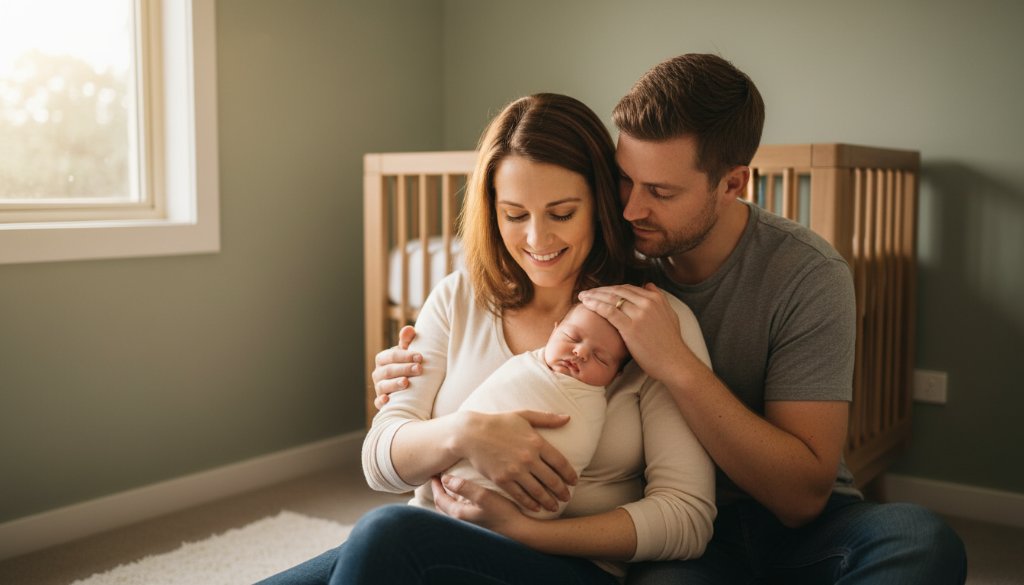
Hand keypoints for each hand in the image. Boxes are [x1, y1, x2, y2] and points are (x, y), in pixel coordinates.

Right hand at [372, 326, 421, 408]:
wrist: (410, 385)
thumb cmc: (409, 364)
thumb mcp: (409, 352)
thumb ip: (408, 340)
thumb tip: (408, 329)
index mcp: (383, 359)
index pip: (391, 356)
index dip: (405, 356)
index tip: (420, 357)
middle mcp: (378, 374)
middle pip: (388, 371)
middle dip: (404, 369)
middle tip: (419, 369)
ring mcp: (379, 388)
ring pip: (383, 386)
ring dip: (394, 384)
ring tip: (406, 382)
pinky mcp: (381, 402)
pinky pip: (378, 403)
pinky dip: (382, 402)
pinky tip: (388, 400)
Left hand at [431, 475, 530, 537]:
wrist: (520, 530)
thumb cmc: (503, 512)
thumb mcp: (484, 496)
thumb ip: (464, 487)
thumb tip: (445, 478)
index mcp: (459, 514)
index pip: (439, 498)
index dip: (435, 485)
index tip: (434, 473)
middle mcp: (461, 521)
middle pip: (442, 506)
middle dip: (438, 492)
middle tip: (438, 478)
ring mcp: (469, 523)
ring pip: (451, 510)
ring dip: (447, 498)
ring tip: (449, 486)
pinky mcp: (478, 522)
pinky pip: (460, 511)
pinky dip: (456, 503)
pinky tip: (465, 496)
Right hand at [456, 410, 574, 513]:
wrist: (471, 434)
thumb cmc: (498, 422)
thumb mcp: (524, 415)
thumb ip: (547, 418)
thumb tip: (568, 418)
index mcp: (536, 442)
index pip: (560, 462)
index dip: (570, 474)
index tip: (574, 481)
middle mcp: (528, 458)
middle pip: (552, 480)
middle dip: (562, 491)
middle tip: (568, 497)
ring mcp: (515, 471)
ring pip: (538, 491)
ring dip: (549, 501)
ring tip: (554, 507)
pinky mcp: (503, 480)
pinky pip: (520, 496)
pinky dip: (530, 503)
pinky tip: (536, 507)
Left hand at [579, 283, 692, 382]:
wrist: (674, 362)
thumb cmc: (670, 343)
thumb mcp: (670, 315)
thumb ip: (659, 298)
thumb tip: (648, 284)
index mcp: (656, 299)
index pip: (628, 289)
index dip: (611, 289)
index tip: (600, 291)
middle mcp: (648, 303)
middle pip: (617, 291)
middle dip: (599, 290)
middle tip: (587, 292)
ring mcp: (639, 314)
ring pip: (611, 299)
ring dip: (594, 296)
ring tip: (582, 296)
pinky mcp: (630, 327)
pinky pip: (608, 311)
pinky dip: (595, 305)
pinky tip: (586, 304)